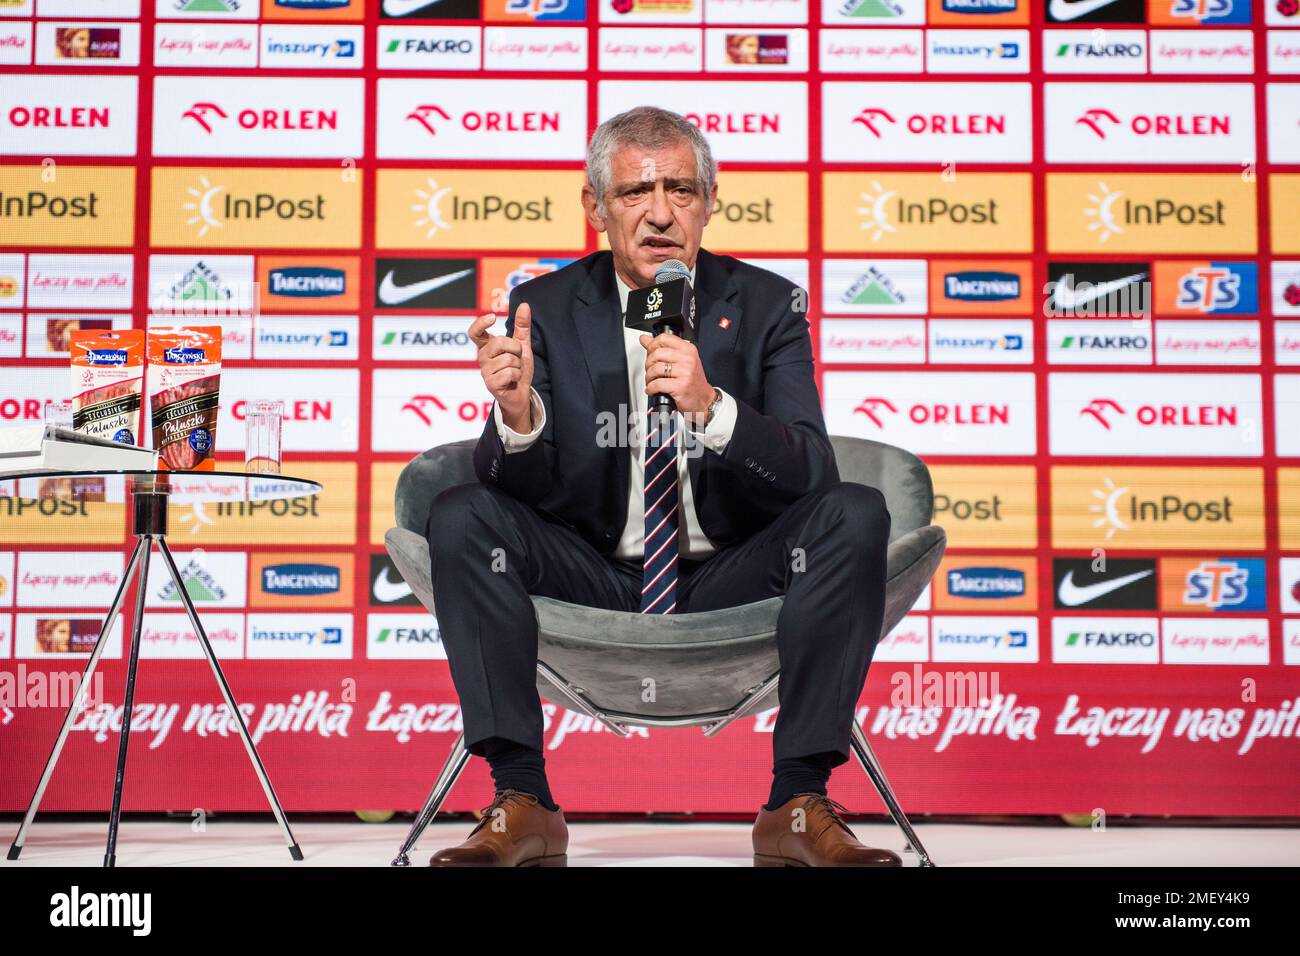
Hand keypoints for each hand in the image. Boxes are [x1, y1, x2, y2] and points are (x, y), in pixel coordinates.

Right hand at [469, 302, 533, 431]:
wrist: (521, 394)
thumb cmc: (518, 369)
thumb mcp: (522, 345)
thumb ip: (522, 326)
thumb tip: (524, 305)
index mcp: (486, 347)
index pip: (475, 332)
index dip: (480, 323)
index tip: (492, 317)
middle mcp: (482, 357)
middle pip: (500, 342)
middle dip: (516, 349)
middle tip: (516, 359)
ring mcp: (485, 371)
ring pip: (508, 359)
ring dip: (518, 365)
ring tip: (514, 372)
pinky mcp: (491, 384)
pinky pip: (510, 372)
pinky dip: (517, 376)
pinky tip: (512, 381)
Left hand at [640, 331, 713, 423]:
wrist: (703, 400)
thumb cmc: (692, 381)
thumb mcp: (681, 361)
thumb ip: (662, 349)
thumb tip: (645, 339)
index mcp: (688, 349)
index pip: (663, 338)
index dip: (652, 346)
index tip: (650, 353)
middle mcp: (688, 359)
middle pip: (657, 353)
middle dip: (648, 364)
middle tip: (650, 371)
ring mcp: (685, 372)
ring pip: (655, 369)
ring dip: (648, 377)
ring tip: (651, 381)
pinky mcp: (680, 386)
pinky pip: (657, 384)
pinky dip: (650, 388)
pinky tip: (652, 390)